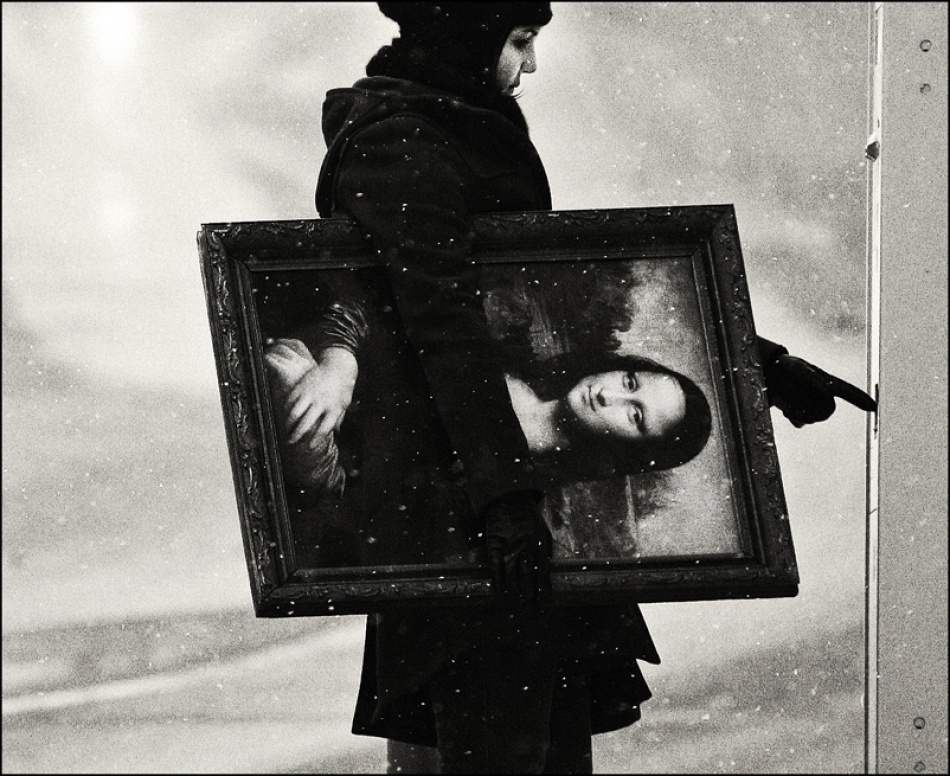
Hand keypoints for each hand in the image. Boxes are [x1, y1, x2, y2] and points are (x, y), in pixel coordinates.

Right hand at [264, 340, 357, 443]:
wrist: (338, 366)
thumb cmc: (343, 388)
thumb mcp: (345, 403)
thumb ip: (339, 418)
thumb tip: (336, 432)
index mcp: (334, 409)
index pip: (323, 429)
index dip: (315, 440)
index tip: (308, 447)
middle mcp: (321, 402)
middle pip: (306, 423)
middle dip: (297, 435)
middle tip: (291, 442)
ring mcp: (310, 393)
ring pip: (295, 412)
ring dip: (288, 423)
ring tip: (286, 429)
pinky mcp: (302, 386)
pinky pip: (291, 400)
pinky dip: (286, 409)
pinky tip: (285, 415)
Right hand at [482, 490, 551, 606]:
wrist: (509, 501)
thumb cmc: (528, 519)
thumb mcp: (544, 533)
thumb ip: (546, 553)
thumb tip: (548, 576)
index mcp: (540, 544)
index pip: (543, 573)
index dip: (544, 591)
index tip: (545, 603)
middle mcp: (525, 548)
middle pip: (528, 578)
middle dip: (530, 596)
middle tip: (530, 610)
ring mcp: (509, 548)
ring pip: (512, 578)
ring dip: (515, 595)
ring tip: (517, 607)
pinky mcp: (494, 548)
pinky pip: (496, 570)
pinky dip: (498, 586)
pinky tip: (501, 597)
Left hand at [765, 353, 876, 427]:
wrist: (765, 376)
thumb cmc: (783, 367)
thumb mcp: (796, 367)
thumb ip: (811, 377)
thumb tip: (828, 391)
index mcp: (824, 380)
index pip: (846, 390)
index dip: (859, 398)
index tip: (873, 407)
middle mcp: (819, 395)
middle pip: (829, 410)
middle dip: (816, 408)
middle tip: (800, 398)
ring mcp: (808, 406)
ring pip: (813, 418)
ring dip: (799, 410)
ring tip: (786, 397)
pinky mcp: (796, 415)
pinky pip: (800, 423)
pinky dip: (793, 416)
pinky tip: (785, 408)